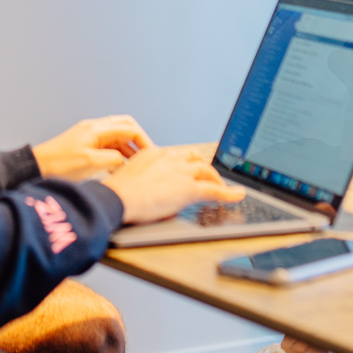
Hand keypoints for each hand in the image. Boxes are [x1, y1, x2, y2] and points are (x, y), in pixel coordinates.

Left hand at [32, 115, 153, 179]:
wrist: (37, 167)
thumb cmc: (59, 164)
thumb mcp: (91, 163)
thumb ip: (114, 159)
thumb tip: (126, 160)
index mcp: (96, 128)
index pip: (129, 128)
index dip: (143, 141)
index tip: (150, 155)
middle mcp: (94, 128)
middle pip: (125, 127)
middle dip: (137, 141)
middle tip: (145, 157)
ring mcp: (90, 135)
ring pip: (117, 137)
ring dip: (127, 149)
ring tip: (133, 166)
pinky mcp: (85, 144)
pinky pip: (108, 145)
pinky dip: (117, 154)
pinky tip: (119, 169)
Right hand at [101, 146, 242, 223]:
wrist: (116, 198)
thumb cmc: (116, 193)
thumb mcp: (129, 177)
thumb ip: (143, 177)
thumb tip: (147, 187)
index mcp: (155, 153)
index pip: (179, 155)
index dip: (188, 163)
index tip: (191, 168)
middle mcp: (170, 158)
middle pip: (196, 158)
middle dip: (205, 168)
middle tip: (209, 178)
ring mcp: (181, 172)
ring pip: (207, 171)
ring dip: (216, 180)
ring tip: (222, 188)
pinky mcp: (188, 189)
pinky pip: (214, 190)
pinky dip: (229, 193)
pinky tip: (237, 195)